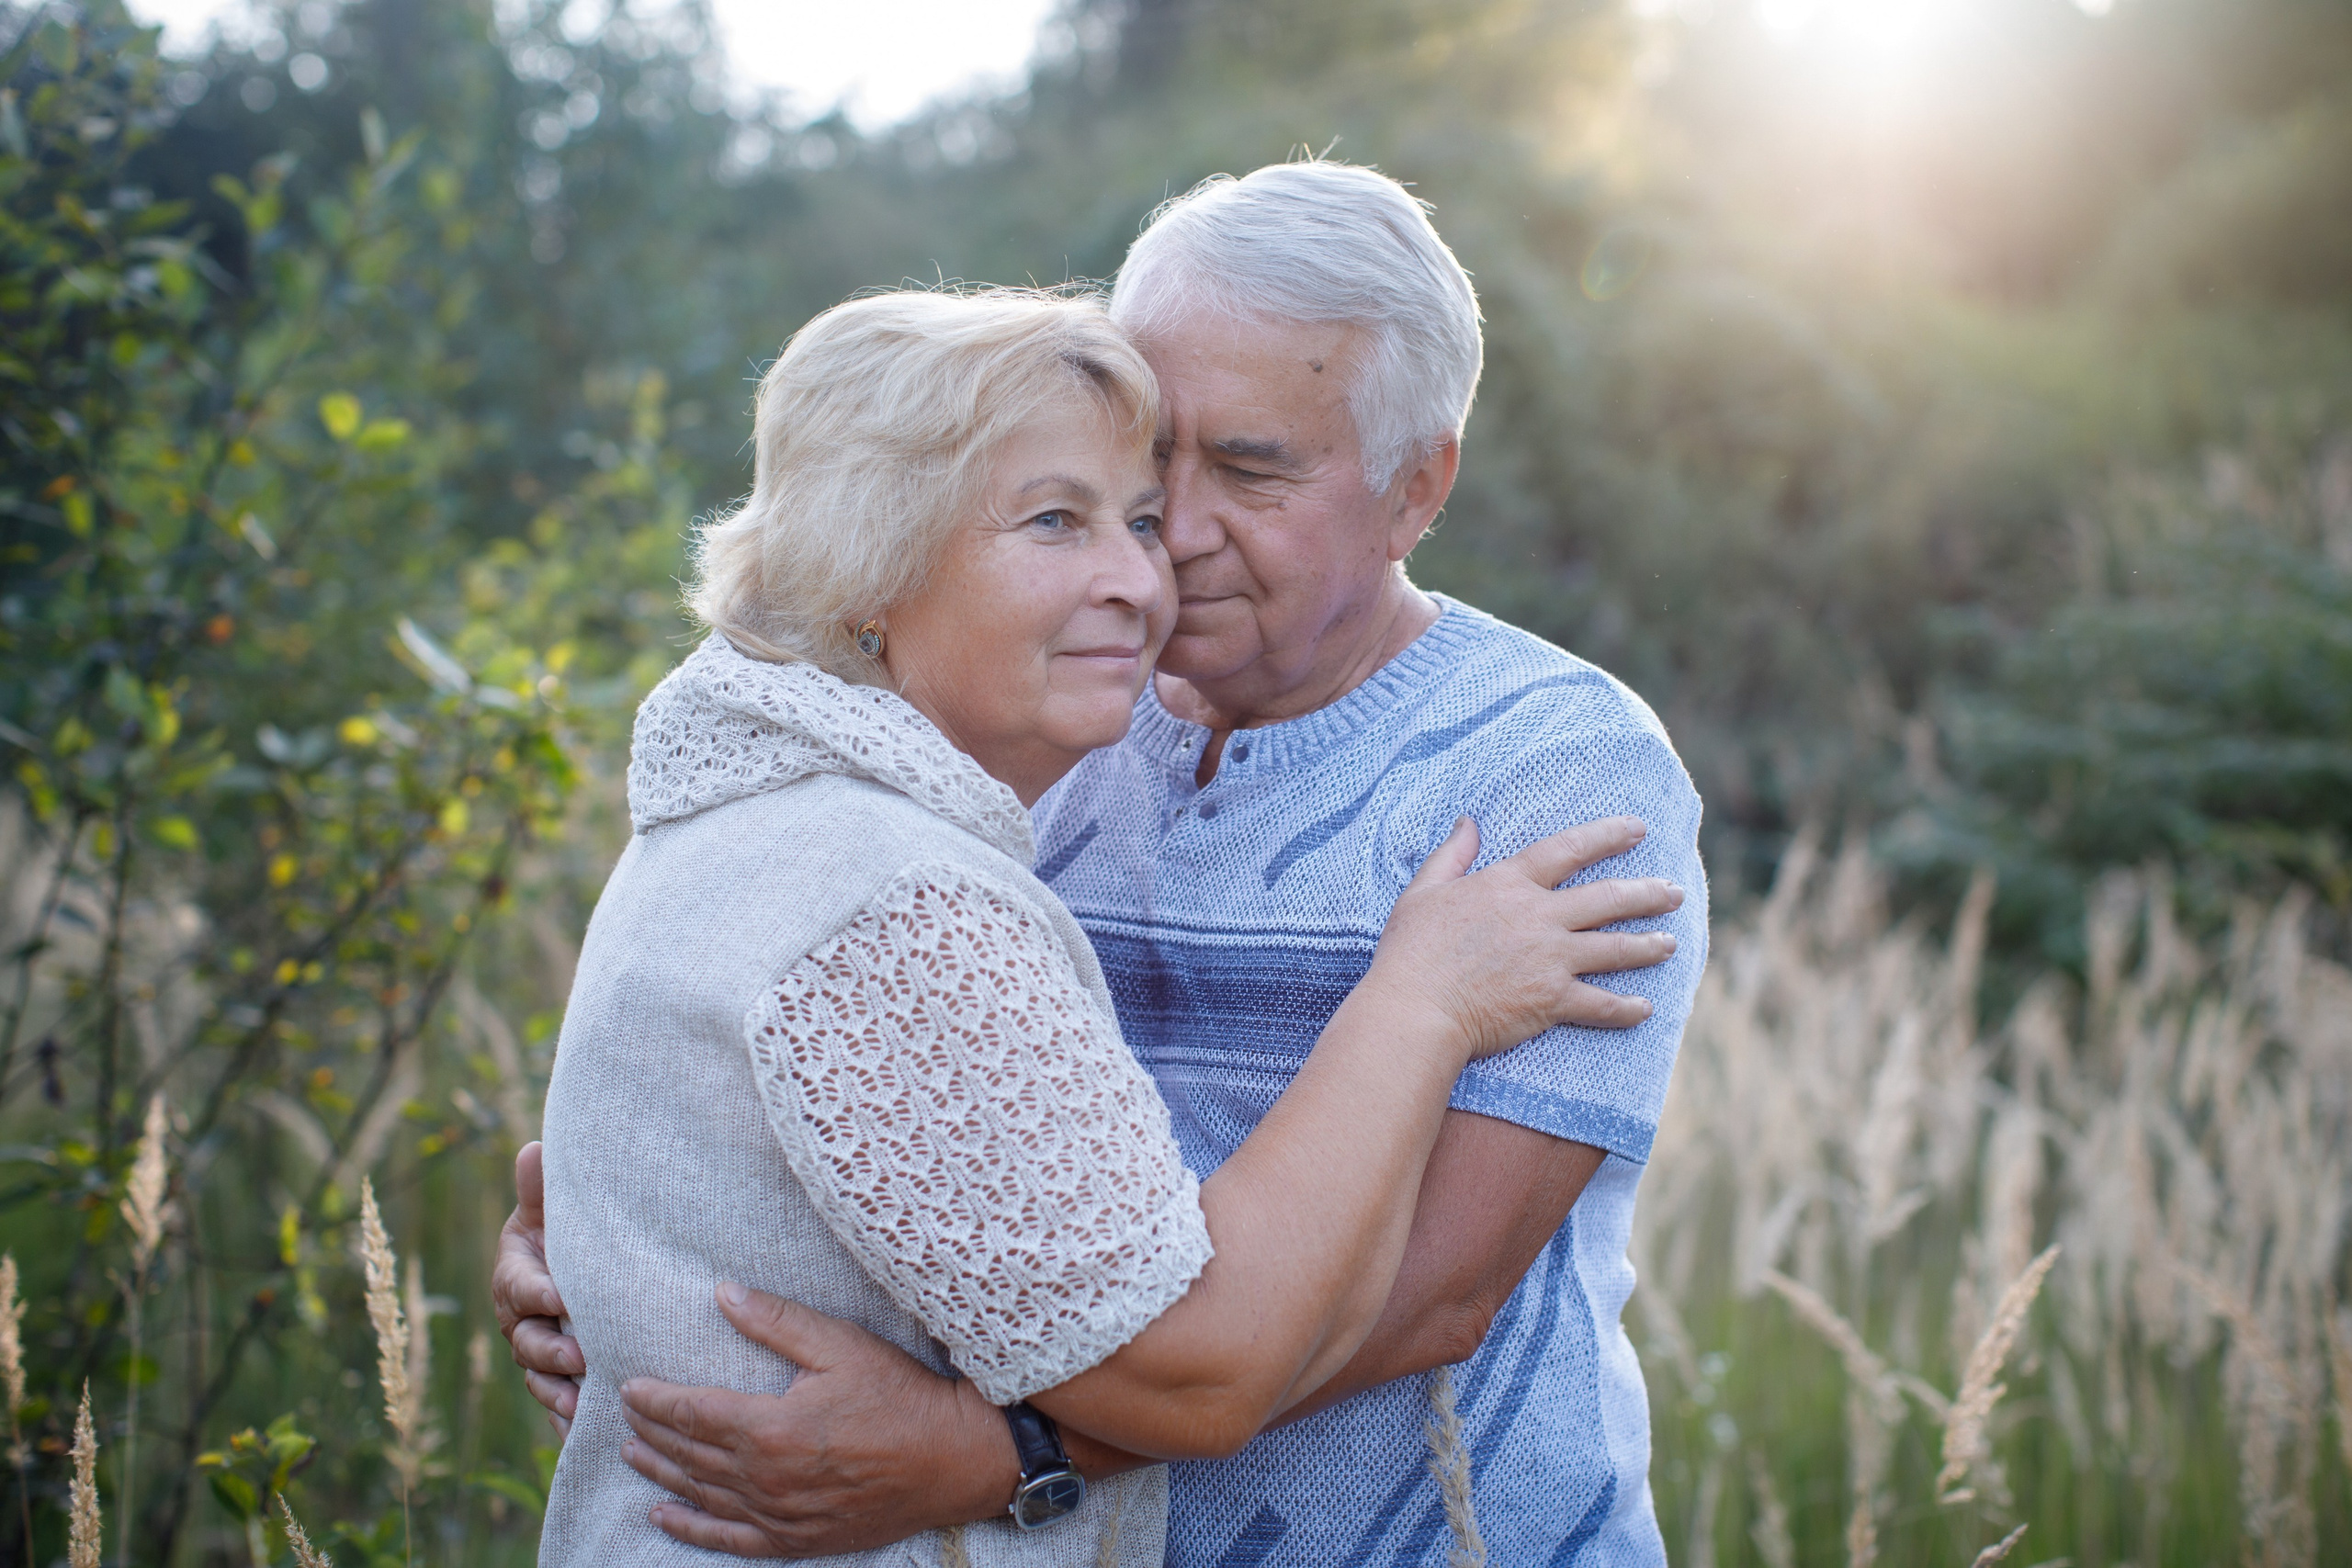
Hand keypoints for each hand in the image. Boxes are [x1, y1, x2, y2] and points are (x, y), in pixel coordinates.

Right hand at [491, 1141, 582, 1436]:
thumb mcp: (552, 1212)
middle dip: (551, 1352)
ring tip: (581, 1402)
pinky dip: (567, 1420)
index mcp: (515, 1277)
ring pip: (540, 1378)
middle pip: (528, 1342)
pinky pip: (557, 1404)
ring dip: (558, 1393)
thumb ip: (541, 1189)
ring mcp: (538, 1352)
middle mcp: (521, 1320)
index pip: (521, 1287)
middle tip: (581, 1357)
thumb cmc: (565, 1235)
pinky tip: (584, 1433)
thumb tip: (534, 1148)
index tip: (562, 1296)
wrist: (577, 1266)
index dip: (539, 1293)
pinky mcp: (559, 1378)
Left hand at [620, 1283, 1018, 1556]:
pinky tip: (664, 1516)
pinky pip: (730, 1538)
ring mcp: (780, 1515)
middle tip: (622, 1414)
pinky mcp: (797, 1540)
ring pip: (701, 1494)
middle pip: (689, 1454)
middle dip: (651, 1432)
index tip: (627, 1386)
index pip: (692, 1413)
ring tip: (631, 1454)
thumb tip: (722, 1293)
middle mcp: (766, 1479)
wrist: (955, 1459)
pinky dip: (692, 1528)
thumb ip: (776, 1321)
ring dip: (660, 1473)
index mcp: (771, 1428)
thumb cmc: (901, 1395)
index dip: (655, 1400)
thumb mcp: (840, 1344)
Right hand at [1375, 816, 1681, 1058]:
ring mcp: (1551, 959)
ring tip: (1671, 944)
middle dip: (1647, 893)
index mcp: (1509, 885)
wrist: (1416, 1008)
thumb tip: (1468, 822)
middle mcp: (1540, 917)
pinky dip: (1626, 1009)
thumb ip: (1452, 854)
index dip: (1606, 836)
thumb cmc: (1411, 951)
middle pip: (1607, 898)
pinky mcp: (1553, 1001)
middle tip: (1675, 892)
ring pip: (1614, 948)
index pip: (1568, 850)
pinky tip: (1645, 1009)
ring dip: (1648, 946)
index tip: (1637, 829)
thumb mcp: (1423, 891)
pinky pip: (1601, 1005)